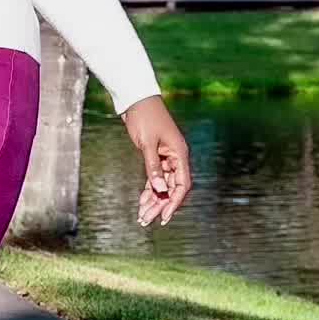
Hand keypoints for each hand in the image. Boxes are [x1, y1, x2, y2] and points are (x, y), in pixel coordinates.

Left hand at [121, 95, 191, 226]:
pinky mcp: (156, 156)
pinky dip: (149, 190)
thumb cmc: (144, 117)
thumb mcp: (147, 144)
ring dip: (153, 201)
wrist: (136, 99)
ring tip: (142, 217)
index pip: (182, 185)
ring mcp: (166, 157)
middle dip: (160, 205)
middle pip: (171, 188)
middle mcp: (176, 157)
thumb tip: (159, 191)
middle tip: (147, 220)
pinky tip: (142, 202)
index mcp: (180, 154)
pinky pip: (155, 178)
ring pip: (162, 185)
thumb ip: (153, 168)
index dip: (174, 202)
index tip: (164, 217)